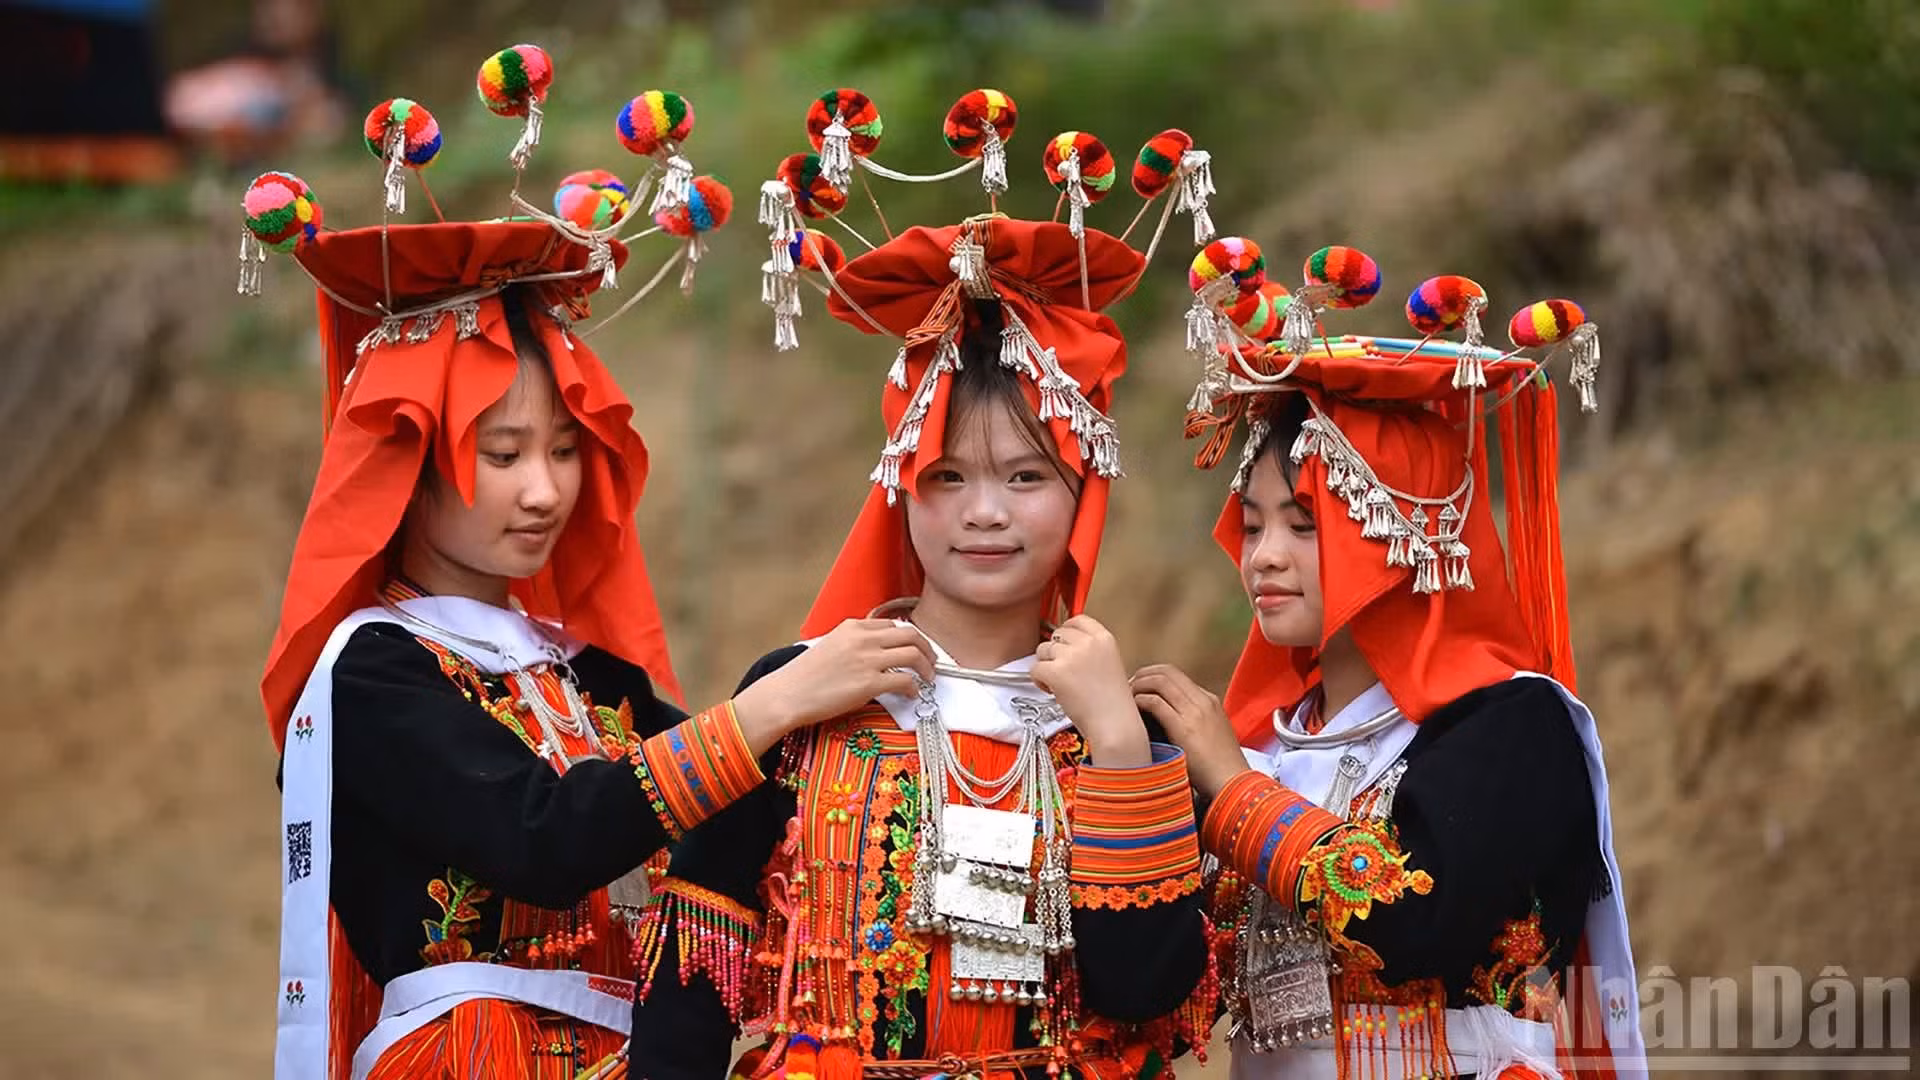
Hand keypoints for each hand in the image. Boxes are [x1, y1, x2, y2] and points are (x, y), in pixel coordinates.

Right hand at [732, 620, 935, 752]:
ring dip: (926, 667)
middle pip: (911, 634)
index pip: (893, 625)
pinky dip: (914, 687)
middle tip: (930, 662)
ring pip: (913, 654)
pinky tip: (911, 693)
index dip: (910, 638)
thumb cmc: (805, 676)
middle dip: (926, 648)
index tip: (915, 650)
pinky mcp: (869, 683)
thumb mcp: (830, 646)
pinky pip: (905, 681)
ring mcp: (867, 660)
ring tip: (927, 678)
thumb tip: (879, 654)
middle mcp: (862, 639)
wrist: (787, 694)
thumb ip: (855, 644)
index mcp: (852, 626)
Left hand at [1032, 615, 1148, 766]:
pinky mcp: (1056, 672)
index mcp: (1104, 638)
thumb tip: (1066, 646)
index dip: (1067, 633)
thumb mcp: (1110, 664)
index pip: (1077, 620)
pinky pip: (1035, 668)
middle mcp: (1087, 642)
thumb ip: (1091, 651)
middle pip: (1057, 635)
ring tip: (1058, 684)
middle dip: (1055, 652)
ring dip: (1046, 666)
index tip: (1064, 646)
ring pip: (1042, 650)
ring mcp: (1071, 656)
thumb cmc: (1113, 704)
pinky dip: (1039, 680)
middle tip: (1063, 672)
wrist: (1114, 725)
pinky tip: (1051, 691)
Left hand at [1130, 663, 1246, 797]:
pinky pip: (1155, 703)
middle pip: (1166, 672)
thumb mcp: (1211, 734)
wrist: (1233, 783)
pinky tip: (1131, 710)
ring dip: (1138, 686)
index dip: (1153, 676)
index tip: (1139, 686)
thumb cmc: (1219, 767)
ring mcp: (1194, 712)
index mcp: (1209, 701)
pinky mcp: (1183, 727)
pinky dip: (1140, 701)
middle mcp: (1202, 701)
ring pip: (1159, 682)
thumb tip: (1166, 719)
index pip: (1176, 675)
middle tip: (1126, 687)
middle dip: (1142, 675)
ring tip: (1125, 697)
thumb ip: (1193, 721)